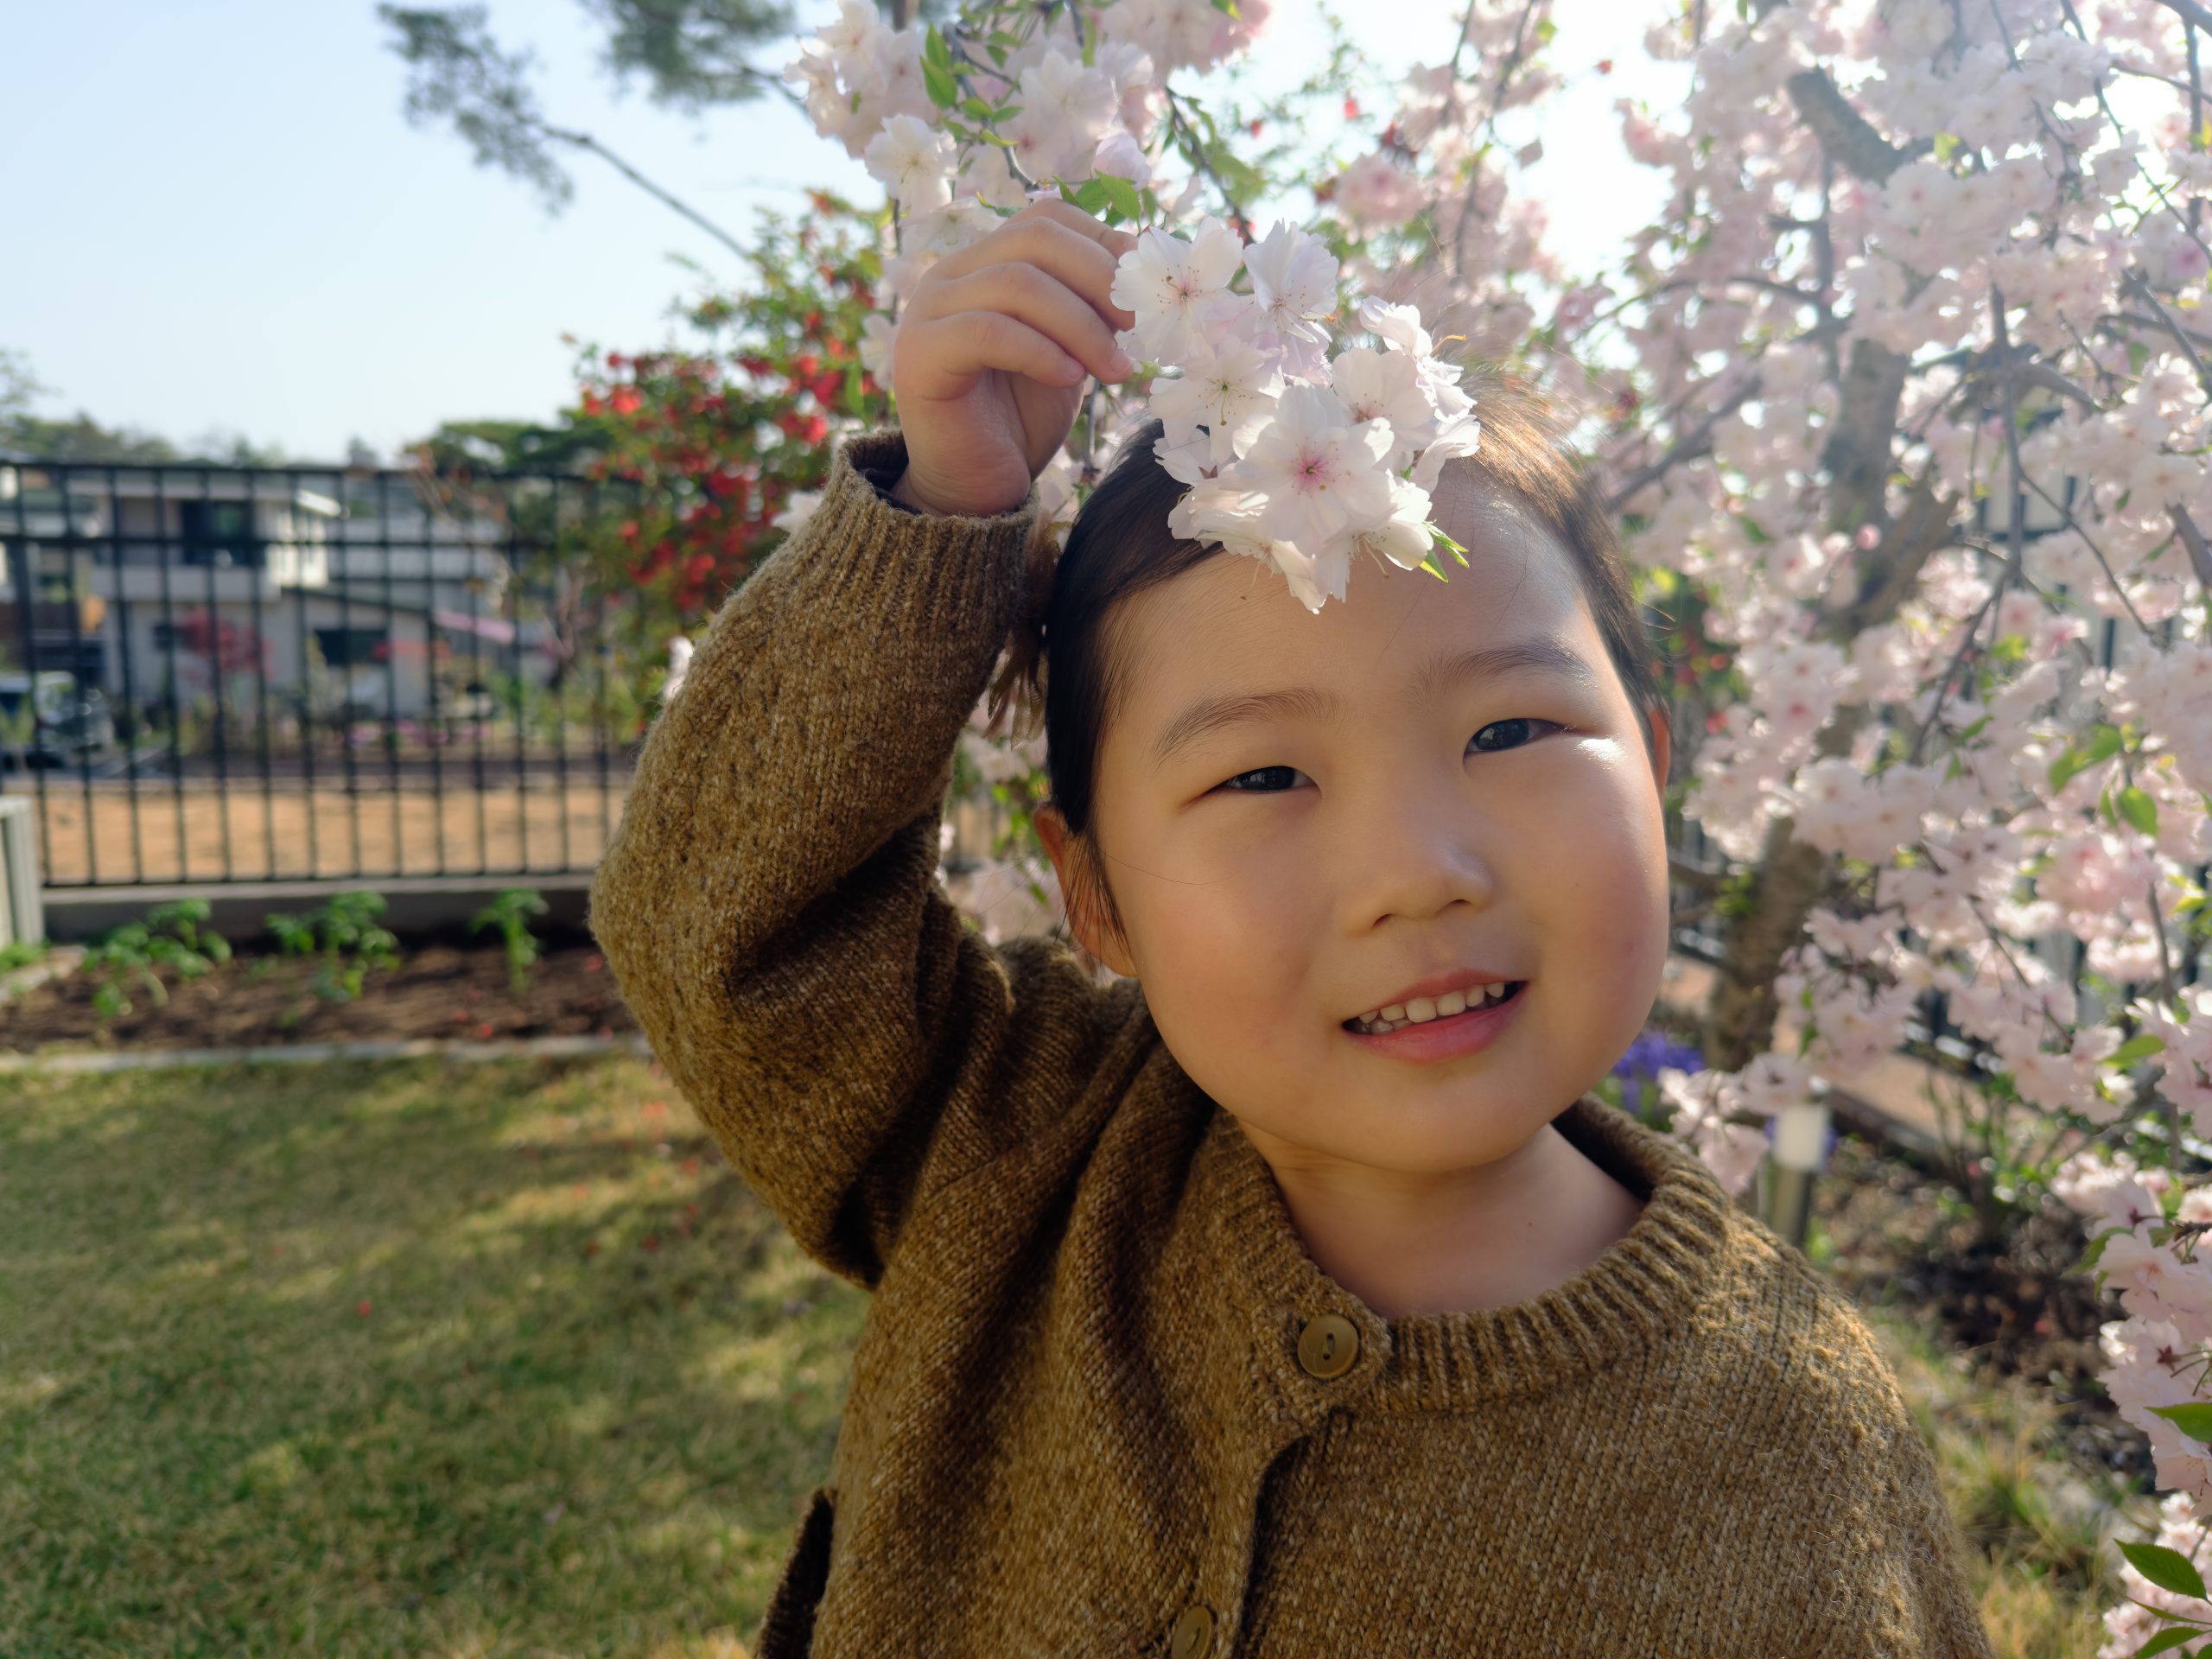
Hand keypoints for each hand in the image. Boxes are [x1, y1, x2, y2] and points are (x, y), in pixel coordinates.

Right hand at [887, 198, 1141, 517]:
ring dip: (1081, 325)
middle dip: (1099, 279)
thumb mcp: (1071, 353)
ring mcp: (929, 311)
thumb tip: (1149, 273)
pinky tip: (1069, 379)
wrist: (973, 492)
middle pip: (1035, 239)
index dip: (1104, 244)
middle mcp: (952, 275)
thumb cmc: (1021, 423)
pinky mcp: (920, 355)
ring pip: (1017, 283)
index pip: (1047, 220)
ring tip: (1116, 369)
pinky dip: (1040, 351)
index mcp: (986, 265)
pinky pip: (988, 332)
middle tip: (1138, 326)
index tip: (1147, 291)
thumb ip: (1092, 312)